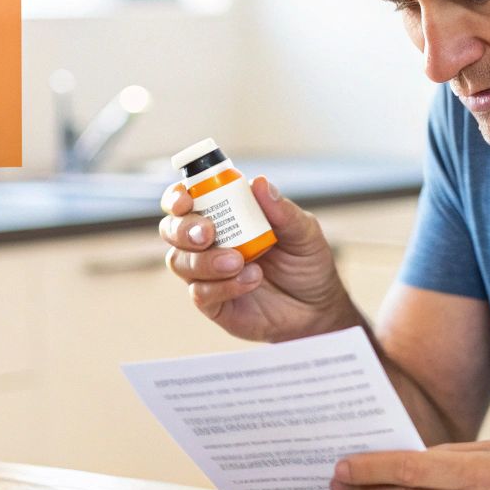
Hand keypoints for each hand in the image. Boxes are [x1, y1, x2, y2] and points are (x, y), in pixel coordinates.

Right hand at [157, 175, 357, 342]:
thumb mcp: (303, 232)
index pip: (186, 200)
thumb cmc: (307, 264)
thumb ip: (282, 210)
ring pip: (180, 262)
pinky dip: (223, 285)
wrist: (317, 307)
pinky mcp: (213, 304)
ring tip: (239, 261)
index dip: (176, 197)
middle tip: (208, 233)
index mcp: (225, 216)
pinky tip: (250, 280)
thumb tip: (259, 182)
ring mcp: (207, 274)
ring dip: (205, 260)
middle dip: (183, 229)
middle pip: (172, 230)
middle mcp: (209, 243)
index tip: (186, 200)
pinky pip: (200, 293)